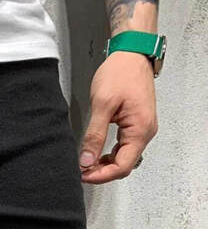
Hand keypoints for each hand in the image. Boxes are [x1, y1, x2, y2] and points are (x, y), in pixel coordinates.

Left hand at [79, 51, 157, 183]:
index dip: (102, 175)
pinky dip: (110, 154)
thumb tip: (86, 160)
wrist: (132, 53)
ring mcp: (142, 128)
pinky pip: (125, 147)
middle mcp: (145, 132)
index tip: (83, 174)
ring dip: (106, 164)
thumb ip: (94, 135)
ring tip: (86, 162)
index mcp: (140, 129)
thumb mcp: (102, 104)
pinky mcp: (137, 124)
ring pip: (124, 157)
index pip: (122, 166)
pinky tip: (97, 152)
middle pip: (124, 165)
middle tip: (82, 170)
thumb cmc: (121, 72)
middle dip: (102, 172)